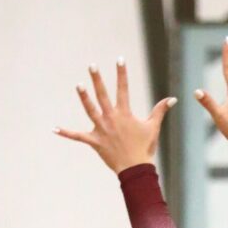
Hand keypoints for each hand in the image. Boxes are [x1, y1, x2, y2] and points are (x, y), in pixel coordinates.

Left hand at [56, 60, 175, 173]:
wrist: (135, 168)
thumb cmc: (145, 148)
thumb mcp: (153, 127)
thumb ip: (160, 110)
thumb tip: (172, 98)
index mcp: (125, 113)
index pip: (123, 88)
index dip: (121, 73)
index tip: (119, 59)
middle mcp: (111, 118)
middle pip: (103, 95)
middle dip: (97, 79)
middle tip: (91, 66)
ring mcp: (101, 129)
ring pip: (90, 110)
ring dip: (84, 97)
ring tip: (79, 85)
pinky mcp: (94, 141)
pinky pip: (77, 136)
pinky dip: (66, 133)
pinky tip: (54, 129)